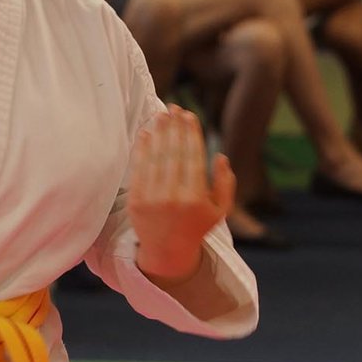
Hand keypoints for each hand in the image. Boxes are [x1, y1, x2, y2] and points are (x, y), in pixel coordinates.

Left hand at [130, 106, 235, 282]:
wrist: (167, 253)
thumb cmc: (196, 227)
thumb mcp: (220, 210)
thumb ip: (225, 183)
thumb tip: (220, 155)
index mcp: (196, 198)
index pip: (193, 156)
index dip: (191, 133)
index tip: (189, 115)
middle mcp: (173, 198)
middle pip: (173, 153)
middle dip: (174, 127)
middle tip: (174, 107)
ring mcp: (151, 200)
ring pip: (155, 158)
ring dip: (158, 132)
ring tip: (160, 115)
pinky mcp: (135, 202)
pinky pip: (138, 170)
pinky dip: (141, 150)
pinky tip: (146, 133)